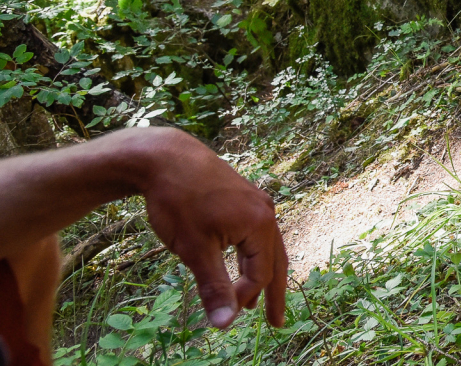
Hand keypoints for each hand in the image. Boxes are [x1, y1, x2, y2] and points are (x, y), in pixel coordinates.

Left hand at [133, 128, 286, 329]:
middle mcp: (265, 211)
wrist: (164, 156)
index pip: (260, 272)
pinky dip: (250, 253)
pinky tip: (240, 259)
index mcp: (260, 224)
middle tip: (275, 323)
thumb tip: (226, 325)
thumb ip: (213, 287)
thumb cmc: (178, 201)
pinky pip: (254, 232)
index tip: (222, 311)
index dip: (243, 296)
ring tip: (252, 297)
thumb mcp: (194, 249)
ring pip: (264, 245)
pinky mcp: (242, 196)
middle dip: (273, 292)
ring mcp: (255, 201)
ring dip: (259, 272)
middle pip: (275, 259)